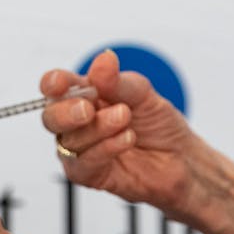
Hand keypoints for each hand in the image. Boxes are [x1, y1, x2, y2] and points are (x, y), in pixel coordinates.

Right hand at [42, 50, 204, 220]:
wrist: (181, 158)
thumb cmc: (158, 124)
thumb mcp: (142, 94)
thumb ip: (118, 81)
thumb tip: (104, 59)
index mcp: (84, 95)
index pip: (56, 87)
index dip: (53, 84)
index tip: (60, 83)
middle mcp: (78, 122)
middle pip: (51, 117)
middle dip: (66, 112)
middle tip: (89, 108)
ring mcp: (83, 149)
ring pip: (70, 140)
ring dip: (98, 128)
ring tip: (124, 118)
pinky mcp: (91, 174)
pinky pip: (85, 164)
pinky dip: (105, 149)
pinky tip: (125, 139)